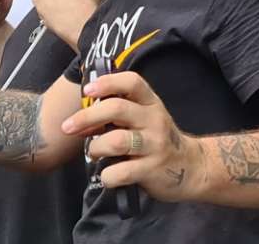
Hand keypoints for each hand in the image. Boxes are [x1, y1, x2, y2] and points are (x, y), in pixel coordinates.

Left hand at [63, 71, 198, 202]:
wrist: (191, 166)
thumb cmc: (157, 140)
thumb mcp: (145, 118)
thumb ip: (119, 112)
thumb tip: (81, 115)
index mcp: (151, 103)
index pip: (132, 82)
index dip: (108, 82)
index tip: (87, 89)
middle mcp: (154, 120)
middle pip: (117, 109)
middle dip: (86, 117)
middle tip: (67, 127)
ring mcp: (154, 145)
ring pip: (115, 141)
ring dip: (96, 148)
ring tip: (95, 153)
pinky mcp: (152, 169)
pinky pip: (119, 172)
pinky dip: (107, 176)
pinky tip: (109, 176)